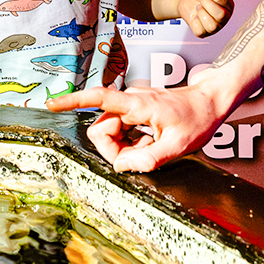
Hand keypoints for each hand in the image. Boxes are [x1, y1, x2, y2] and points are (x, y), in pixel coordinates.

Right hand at [46, 84, 223, 171]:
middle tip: (138, 158)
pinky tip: (150, 143)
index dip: (72, 101)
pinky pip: (123, 129)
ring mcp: (134, 104)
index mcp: (138, 105)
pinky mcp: (138, 109)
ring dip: (124, 146)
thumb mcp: (176, 146)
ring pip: (112, 130)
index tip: (51, 104)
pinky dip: (131, 141)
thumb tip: (121, 166)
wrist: (212, 101)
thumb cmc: (198, 118)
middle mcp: (132, 100)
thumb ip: (147, 159)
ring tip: (150, 148)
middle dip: (113, 149)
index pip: (98, 97)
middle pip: (102, 127)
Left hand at [177, 0, 233, 36]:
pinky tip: (196, 16)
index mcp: (228, 4)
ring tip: (199, 7)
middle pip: (220, 15)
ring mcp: (215, 26)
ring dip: (202, 13)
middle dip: (207, 3)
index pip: (225, 1)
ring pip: (212, 26)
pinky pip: (200, 31)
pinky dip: (195, 23)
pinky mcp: (204, 33)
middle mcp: (224, 17)